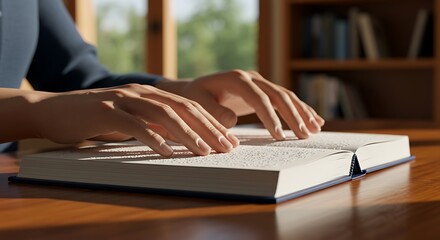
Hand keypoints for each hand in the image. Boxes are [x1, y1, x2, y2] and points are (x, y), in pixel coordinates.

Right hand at [24, 84, 238, 155]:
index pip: (188, 107)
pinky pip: (133, 125)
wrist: (54, 111)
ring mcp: (123, 99)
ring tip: (204, 152)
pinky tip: (167, 152)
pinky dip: (152, 138)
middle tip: (225, 147)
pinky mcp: (105, 110)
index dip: (211, 123)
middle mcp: (141, 92)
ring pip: (162, 114)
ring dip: (186, 134)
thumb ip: (154, 125)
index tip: (228, 141)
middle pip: (182, 108)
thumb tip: (182, 139)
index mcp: (150, 94)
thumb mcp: (132, 121)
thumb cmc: (96, 119)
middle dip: (207, 129)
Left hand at [157, 70, 323, 139]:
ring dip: (301, 112)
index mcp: (236, 79)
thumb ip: (213, 112)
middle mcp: (251, 77)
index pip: (259, 98)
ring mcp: (259, 82)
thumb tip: (233, 121)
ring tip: (315, 130)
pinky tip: (314, 120)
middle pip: (278, 95)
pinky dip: (300, 109)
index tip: (279, 136)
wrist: (195, 89)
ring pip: (286, 96)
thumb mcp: (198, 104)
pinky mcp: (263, 89)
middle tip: (305, 136)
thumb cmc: (195, 98)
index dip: (271, 117)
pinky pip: (285, 99)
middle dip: (293, 116)